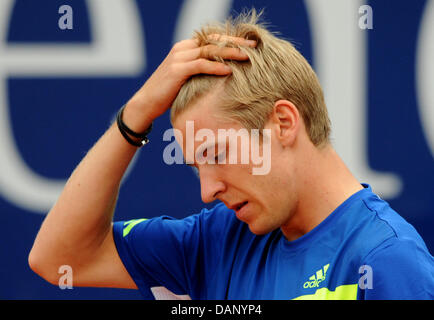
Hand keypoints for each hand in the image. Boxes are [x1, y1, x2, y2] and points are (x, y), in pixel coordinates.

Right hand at [124, 36, 256, 130]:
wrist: (146, 103)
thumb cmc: (169, 94)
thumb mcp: (187, 79)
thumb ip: (202, 71)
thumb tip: (225, 74)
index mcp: (186, 48)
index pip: (213, 38)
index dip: (231, 40)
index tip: (249, 45)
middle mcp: (182, 49)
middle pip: (214, 41)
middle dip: (235, 43)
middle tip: (254, 46)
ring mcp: (179, 58)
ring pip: (209, 50)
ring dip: (230, 53)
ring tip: (247, 57)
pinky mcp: (177, 70)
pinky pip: (200, 65)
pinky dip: (216, 67)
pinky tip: (229, 70)